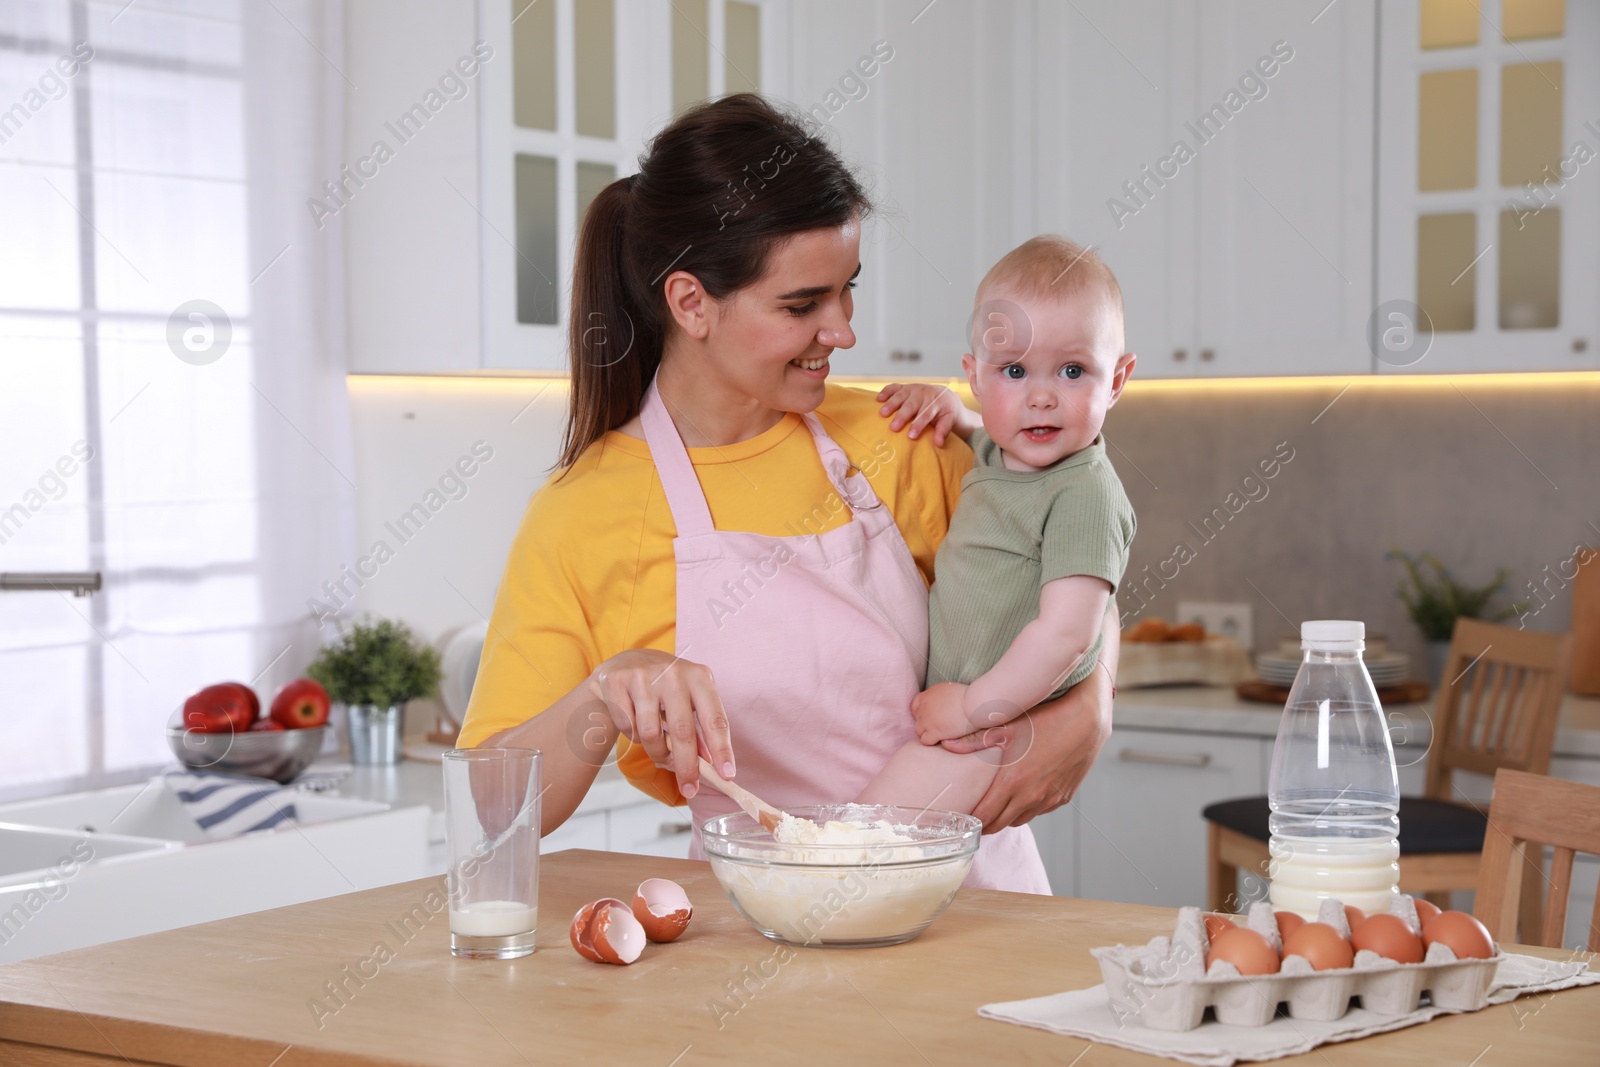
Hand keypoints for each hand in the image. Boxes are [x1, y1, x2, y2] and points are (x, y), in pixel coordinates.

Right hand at [588, 649, 732, 799]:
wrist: (626, 662)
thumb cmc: (666, 687)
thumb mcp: (689, 700)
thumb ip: (700, 728)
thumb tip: (710, 763)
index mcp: (699, 677)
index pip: (715, 719)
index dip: (722, 749)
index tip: (726, 774)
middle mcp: (673, 674)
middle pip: (682, 732)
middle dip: (687, 767)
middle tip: (690, 789)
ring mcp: (643, 676)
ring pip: (650, 734)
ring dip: (655, 752)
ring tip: (658, 750)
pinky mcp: (617, 682)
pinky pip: (627, 727)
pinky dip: (632, 735)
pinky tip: (635, 722)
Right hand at [876, 383, 969, 445]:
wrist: (943, 395)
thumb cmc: (944, 412)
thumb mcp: (949, 420)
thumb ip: (943, 431)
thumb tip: (938, 444)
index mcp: (934, 403)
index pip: (926, 414)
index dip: (918, 425)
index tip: (911, 436)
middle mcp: (923, 394)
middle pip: (911, 405)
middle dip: (902, 416)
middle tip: (893, 428)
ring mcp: (913, 389)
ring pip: (901, 395)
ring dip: (891, 404)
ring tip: (882, 414)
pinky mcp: (904, 387)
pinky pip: (894, 387)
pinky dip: (886, 392)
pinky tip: (878, 399)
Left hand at [911, 682, 972, 743]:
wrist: (972, 703)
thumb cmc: (966, 695)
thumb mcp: (947, 689)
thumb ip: (939, 696)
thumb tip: (940, 702)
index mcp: (927, 695)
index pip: (915, 704)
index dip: (921, 711)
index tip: (930, 715)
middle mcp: (923, 707)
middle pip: (916, 718)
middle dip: (924, 722)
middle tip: (936, 725)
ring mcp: (927, 720)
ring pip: (918, 730)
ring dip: (927, 732)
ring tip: (939, 733)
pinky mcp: (934, 732)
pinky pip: (925, 740)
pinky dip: (932, 741)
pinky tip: (941, 739)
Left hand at [939, 666, 1112, 832]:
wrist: (1086, 721)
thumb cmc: (1045, 719)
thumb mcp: (1006, 725)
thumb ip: (974, 739)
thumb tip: (945, 744)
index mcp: (1013, 783)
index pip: (984, 818)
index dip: (970, 821)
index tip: (961, 817)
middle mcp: (1031, 797)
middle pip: (999, 825)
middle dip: (984, 822)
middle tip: (974, 813)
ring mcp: (1049, 800)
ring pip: (1019, 820)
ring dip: (1006, 815)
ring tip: (997, 801)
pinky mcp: (1063, 798)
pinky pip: (1038, 811)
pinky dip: (1027, 807)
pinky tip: (1023, 791)